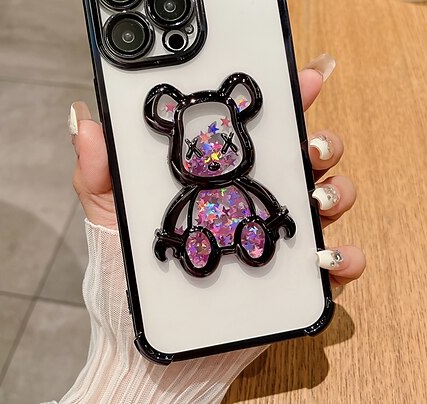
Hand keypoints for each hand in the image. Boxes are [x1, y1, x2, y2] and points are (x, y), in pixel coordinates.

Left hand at [70, 55, 364, 286]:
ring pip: (329, 199)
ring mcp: (279, 236)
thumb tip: (83, 119)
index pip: (259, 129)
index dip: (283, 99)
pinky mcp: (292, 278)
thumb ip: (100, 171)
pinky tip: (326, 256)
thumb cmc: (130, 277)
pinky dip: (343, 256)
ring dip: (337, 190)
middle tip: (310, 143)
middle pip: (306, 157)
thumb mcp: (110, 217)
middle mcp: (256, 199)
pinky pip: (333, 263)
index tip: (296, 78)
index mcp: (222, 176)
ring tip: (317, 197)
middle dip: (321, 141)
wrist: (144, 348)